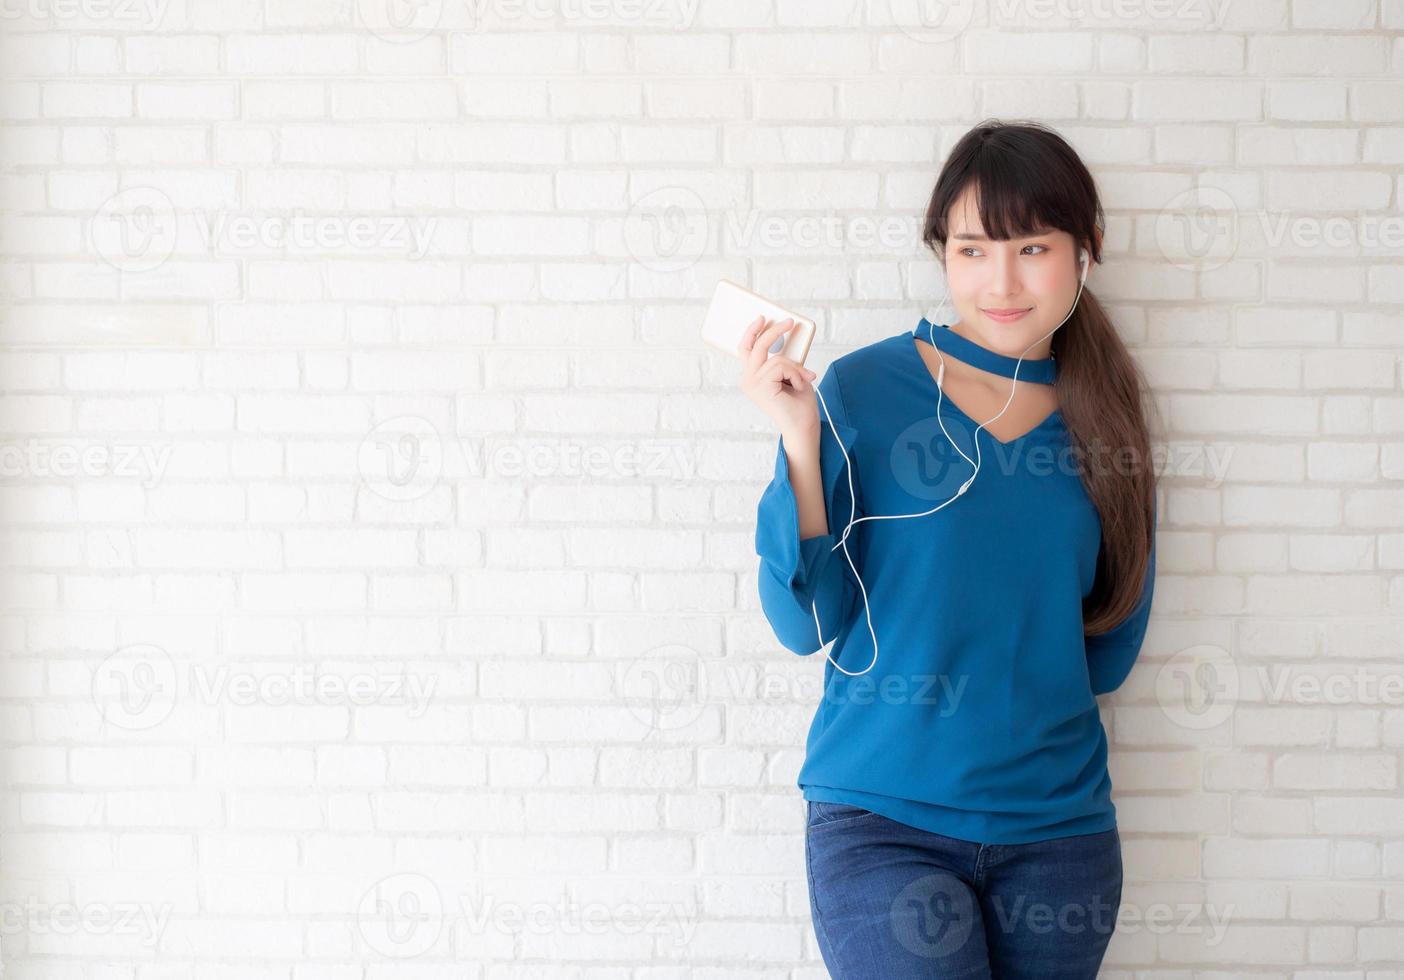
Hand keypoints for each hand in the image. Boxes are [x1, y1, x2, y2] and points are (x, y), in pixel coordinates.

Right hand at [737, 316, 819, 441]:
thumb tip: (788, 341)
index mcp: (753, 378)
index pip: (746, 349)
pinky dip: (796, 373)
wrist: (804, 428)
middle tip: (789, 321)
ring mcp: (752, 384)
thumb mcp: (793, 374)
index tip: (762, 319)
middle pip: (754, 346)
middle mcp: (748, 381)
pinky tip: (799, 386)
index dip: (753, 332)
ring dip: (796, 368)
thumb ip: (786, 359)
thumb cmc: (800, 404)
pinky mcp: (761, 387)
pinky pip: (781, 365)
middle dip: (773, 332)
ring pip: (776, 358)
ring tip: (804, 380)